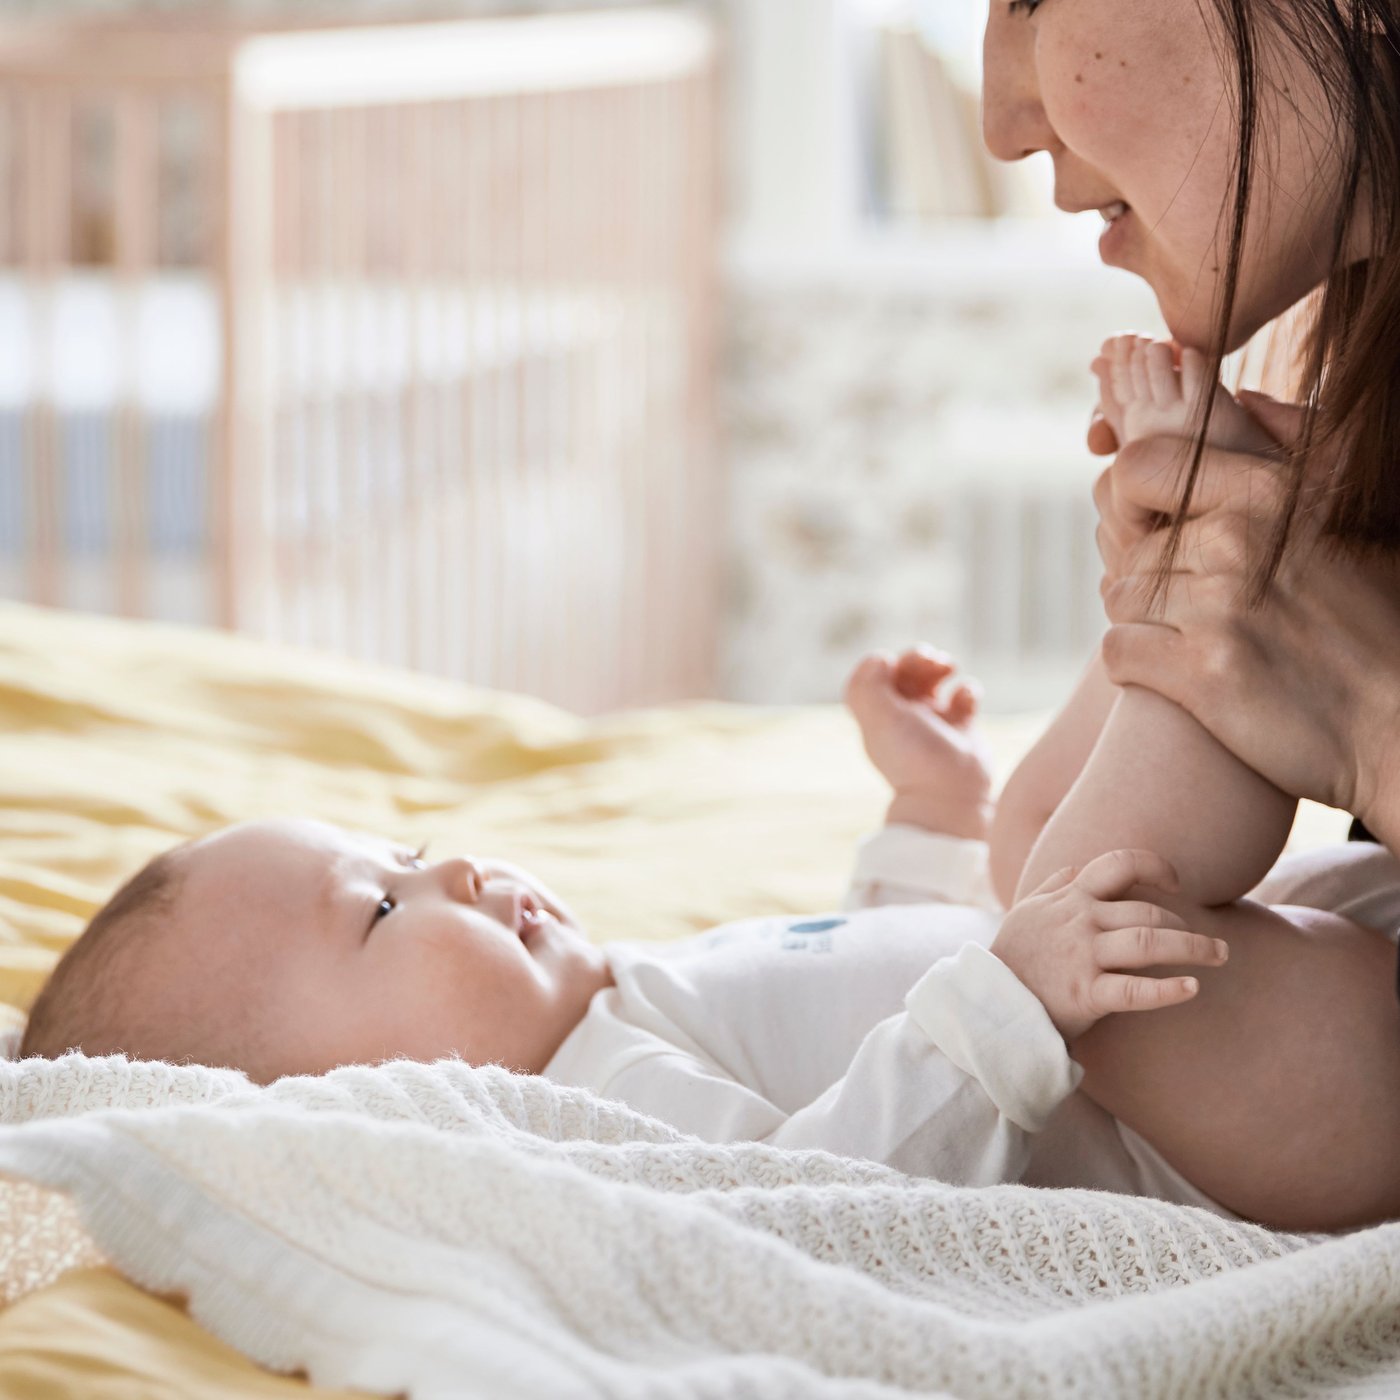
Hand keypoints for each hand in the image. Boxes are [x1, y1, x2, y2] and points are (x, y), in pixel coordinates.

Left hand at [844, 647, 993, 839]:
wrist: (952, 796)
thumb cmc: (915, 757)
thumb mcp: (882, 720)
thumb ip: (868, 687)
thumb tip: (880, 658)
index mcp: (879, 716)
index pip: (873, 676)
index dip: (883, 662)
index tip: (893, 664)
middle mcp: (903, 718)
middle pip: (905, 672)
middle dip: (918, 658)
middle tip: (932, 660)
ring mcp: (933, 722)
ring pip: (934, 679)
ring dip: (942, 666)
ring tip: (949, 668)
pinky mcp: (961, 728)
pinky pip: (964, 697)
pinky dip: (967, 690)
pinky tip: (966, 700)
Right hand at [991, 849, 1228, 1043]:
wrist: (988, 1002)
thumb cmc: (1012, 958)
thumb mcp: (1026, 912)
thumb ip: (1053, 886)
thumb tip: (1076, 868)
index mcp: (1070, 899)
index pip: (1119, 864)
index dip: (1154, 866)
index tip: (1175, 883)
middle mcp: (1081, 921)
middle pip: (1148, 911)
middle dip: (1187, 926)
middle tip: (1212, 946)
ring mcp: (1083, 957)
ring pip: (1150, 942)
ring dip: (1194, 948)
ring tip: (1220, 956)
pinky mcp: (1085, 994)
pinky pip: (1135, 991)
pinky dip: (1168, 990)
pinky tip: (1191, 989)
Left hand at [1092, 390, 1399, 827]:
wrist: (1399, 722)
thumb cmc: (1375, 616)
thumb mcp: (1348, 509)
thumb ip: (1294, 444)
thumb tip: (1240, 402)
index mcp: (1271, 491)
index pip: (1140, 466)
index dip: (1127, 498)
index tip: (1147, 529)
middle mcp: (1239, 541)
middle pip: (1129, 546)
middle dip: (1145, 577)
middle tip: (1186, 608)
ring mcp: (1218, 608)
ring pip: (1119, 598)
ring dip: (1142, 621)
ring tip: (1188, 639)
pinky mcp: (1201, 672)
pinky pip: (1117, 651)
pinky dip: (1134, 665)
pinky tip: (1172, 674)